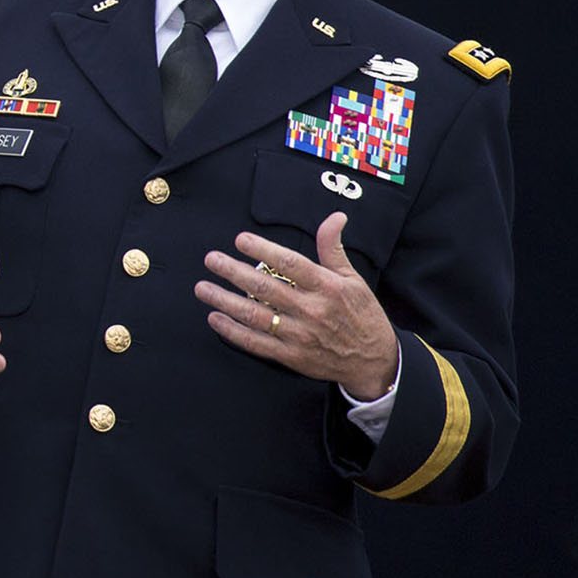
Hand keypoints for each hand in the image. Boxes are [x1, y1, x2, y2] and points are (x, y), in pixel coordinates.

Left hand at [196, 213, 398, 399]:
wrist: (374, 360)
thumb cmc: (361, 314)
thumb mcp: (352, 279)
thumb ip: (333, 248)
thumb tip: (335, 217)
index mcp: (327, 287)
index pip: (291, 264)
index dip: (264, 250)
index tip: (240, 240)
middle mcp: (312, 310)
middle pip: (266, 288)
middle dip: (234, 272)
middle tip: (211, 259)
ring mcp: (300, 335)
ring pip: (255, 315)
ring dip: (225, 301)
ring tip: (202, 288)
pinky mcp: (291, 356)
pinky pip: (256, 342)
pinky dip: (232, 331)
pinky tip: (214, 318)